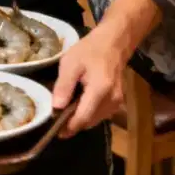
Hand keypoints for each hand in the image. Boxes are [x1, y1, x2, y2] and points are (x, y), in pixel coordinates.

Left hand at [53, 22, 126, 137]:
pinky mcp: (118, 101)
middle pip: (89, 122)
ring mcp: (117, 102)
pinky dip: (89, 113)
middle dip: (73, 124)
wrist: (113, 42)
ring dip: (81, 119)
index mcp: (100, 90)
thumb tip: (56, 108)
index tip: (56, 131)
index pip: (83, 118)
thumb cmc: (90, 50)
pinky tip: (80, 104)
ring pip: (95, 120)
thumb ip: (63, 86)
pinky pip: (101, 114)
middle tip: (58, 119)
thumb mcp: (70, 63)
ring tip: (67, 111)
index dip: (69, 127)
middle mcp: (112, 100)